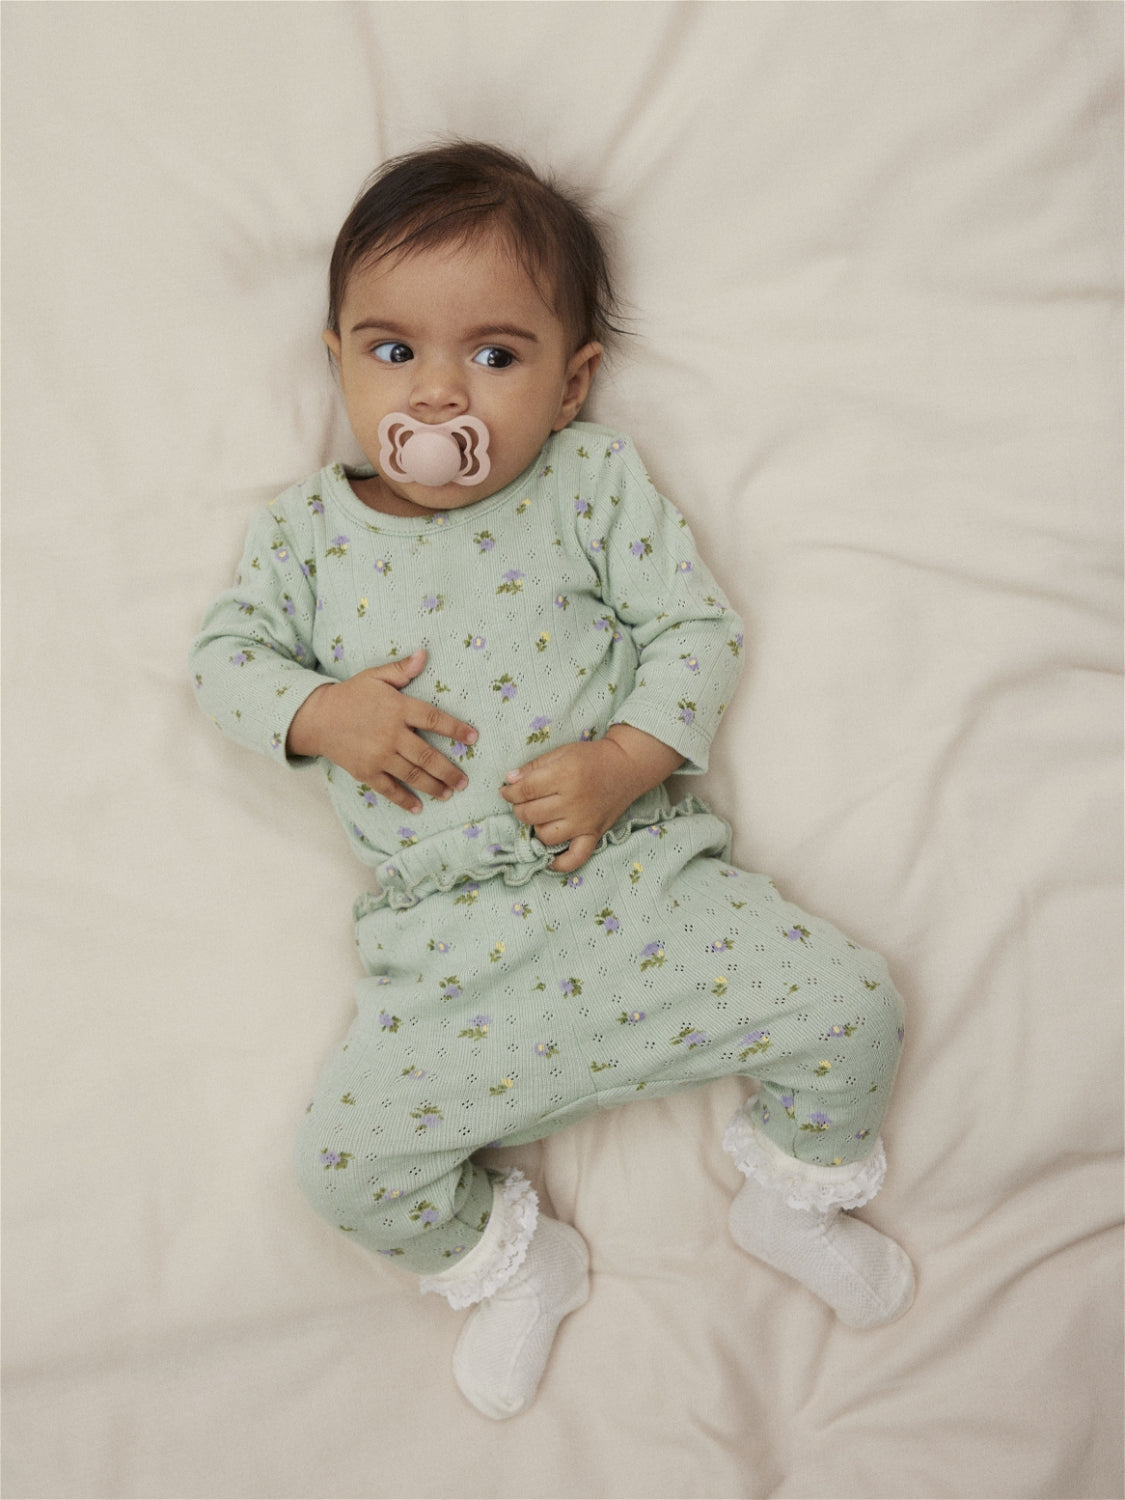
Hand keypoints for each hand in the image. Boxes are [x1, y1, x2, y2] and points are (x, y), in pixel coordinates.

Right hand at [286, 649, 476, 813]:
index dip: (456, 729)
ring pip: (413, 774)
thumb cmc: (350, 695)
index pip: (434, 720)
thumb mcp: (375, 677)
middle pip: (427, 755)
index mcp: (398, 709)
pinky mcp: (366, 771)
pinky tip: (418, 807)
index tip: (473, 738)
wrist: (317, 718)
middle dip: (449, 770)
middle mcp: (391, 734)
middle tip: (465, 780)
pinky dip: (404, 799)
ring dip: (434, 786)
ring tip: (449, 792)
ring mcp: (378, 756)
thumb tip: (424, 654)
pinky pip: (389, 789)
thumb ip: (401, 670)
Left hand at [499, 727, 682, 872]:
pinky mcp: (594, 834)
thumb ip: (533, 767)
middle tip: (523, 802)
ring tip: (540, 817)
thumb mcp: (561, 753)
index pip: (525, 791)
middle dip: (519, 808)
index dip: (510, 792)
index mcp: (564, 775)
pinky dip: (560, 863)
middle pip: (530, 814)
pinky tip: (549, 860)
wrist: (627, 767)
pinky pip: (575, 858)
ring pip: (546, 836)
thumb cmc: (592, 757)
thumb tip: (509, 781)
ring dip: (536, 828)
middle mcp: (573, 801)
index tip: (506, 791)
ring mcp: (584, 821)